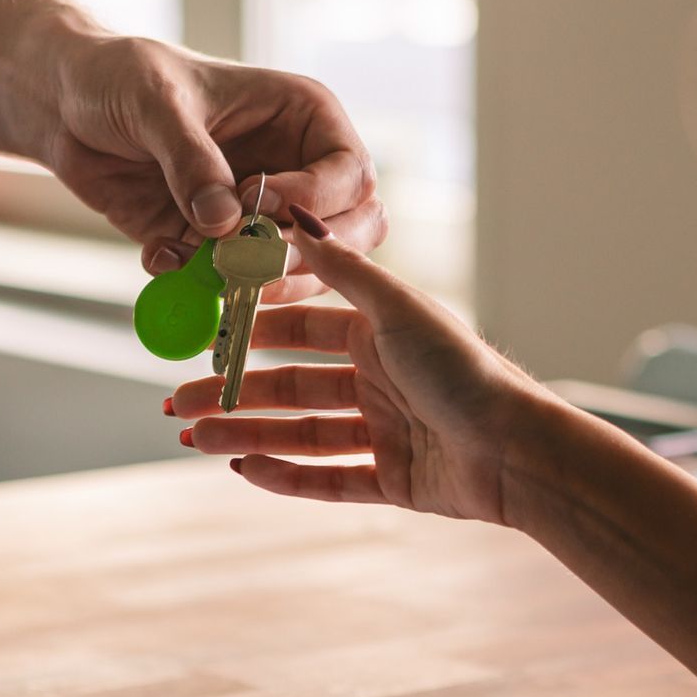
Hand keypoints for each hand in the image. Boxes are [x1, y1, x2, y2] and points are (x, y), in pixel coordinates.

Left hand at [41, 35, 385, 297]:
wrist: (65, 105)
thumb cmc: (120, 76)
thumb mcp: (155, 102)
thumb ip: (192, 160)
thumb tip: (226, 223)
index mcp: (303, 118)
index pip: (349, 173)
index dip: (314, 198)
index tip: (258, 202)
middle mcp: (296, 170)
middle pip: (350, 231)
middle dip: (306, 256)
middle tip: (251, 263)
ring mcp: (262, 216)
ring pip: (303, 271)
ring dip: (258, 282)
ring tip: (204, 270)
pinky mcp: (220, 248)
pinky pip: (233, 285)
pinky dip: (202, 288)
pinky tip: (161, 258)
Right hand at [165, 206, 558, 522]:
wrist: (516, 449)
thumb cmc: (463, 370)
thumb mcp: (396, 309)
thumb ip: (343, 269)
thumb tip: (294, 214)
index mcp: (380, 337)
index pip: (301, 334)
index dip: (252, 337)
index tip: (205, 339)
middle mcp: (380, 383)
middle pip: (291, 389)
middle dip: (235, 395)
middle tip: (179, 402)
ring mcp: (385, 434)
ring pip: (301, 436)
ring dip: (248, 437)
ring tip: (196, 438)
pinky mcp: (394, 482)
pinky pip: (329, 481)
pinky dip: (287, 478)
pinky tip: (245, 471)